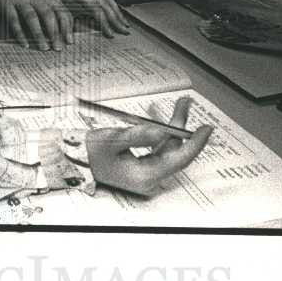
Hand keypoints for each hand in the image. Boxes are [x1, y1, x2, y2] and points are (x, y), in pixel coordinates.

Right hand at [0, 0, 74, 50]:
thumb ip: (51, 10)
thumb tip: (64, 31)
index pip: (61, 11)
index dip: (67, 27)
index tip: (70, 42)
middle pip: (48, 14)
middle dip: (54, 32)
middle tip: (58, 48)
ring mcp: (20, 0)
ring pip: (32, 17)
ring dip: (39, 34)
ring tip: (44, 48)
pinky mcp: (7, 5)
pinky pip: (14, 21)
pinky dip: (20, 34)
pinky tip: (25, 45)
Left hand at [23, 0, 130, 38]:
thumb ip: (58, 12)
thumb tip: (67, 30)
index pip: (96, 6)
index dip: (104, 21)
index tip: (110, 33)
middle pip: (105, 2)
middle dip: (116, 18)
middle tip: (124, 31)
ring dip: (115, 11)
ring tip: (123, 22)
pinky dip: (109, 4)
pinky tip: (112, 9)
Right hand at [85, 97, 211, 196]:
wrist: (75, 161)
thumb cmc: (90, 153)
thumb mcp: (113, 140)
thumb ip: (139, 135)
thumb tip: (163, 130)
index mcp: (144, 176)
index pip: (178, 159)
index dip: (195, 143)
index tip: (206, 129)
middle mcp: (148, 177)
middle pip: (174, 150)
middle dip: (179, 126)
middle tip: (184, 104)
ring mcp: (146, 172)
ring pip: (167, 147)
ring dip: (169, 126)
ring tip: (174, 106)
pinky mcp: (142, 166)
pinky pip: (157, 147)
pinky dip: (158, 132)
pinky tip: (155, 116)